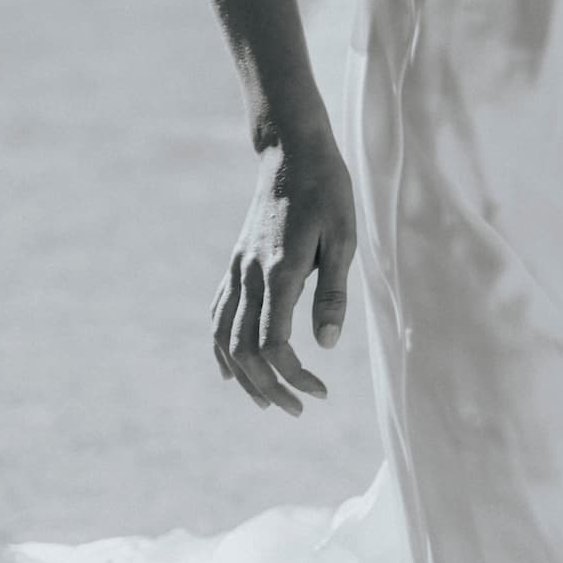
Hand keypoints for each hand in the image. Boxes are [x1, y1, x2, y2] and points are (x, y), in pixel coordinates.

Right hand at [212, 134, 355, 414]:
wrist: (291, 154)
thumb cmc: (328, 192)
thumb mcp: (344, 238)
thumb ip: (334, 291)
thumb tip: (327, 343)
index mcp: (280, 271)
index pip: (274, 344)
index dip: (294, 376)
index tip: (320, 392)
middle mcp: (250, 275)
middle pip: (244, 351)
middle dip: (270, 387)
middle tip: (299, 409)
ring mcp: (237, 271)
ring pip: (224, 339)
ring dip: (244, 376)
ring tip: (268, 401)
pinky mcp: (234, 266)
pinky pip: (218, 317)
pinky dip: (221, 349)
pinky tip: (232, 371)